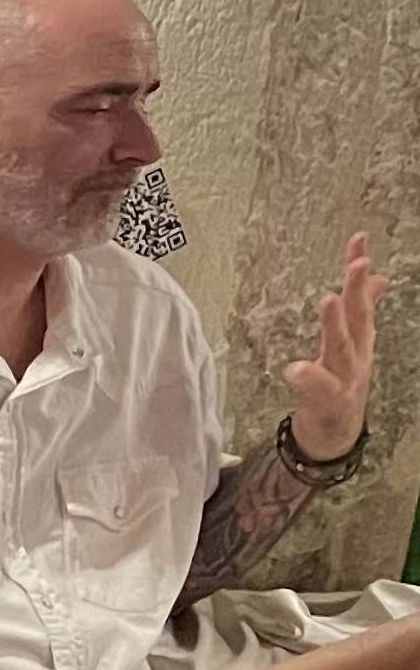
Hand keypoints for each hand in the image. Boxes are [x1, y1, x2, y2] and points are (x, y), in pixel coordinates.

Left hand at [287, 233, 386, 463]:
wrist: (335, 430)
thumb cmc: (340, 382)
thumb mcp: (353, 341)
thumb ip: (360, 309)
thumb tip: (374, 277)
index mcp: (358, 338)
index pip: (359, 297)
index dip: (358, 270)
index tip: (358, 240)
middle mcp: (355, 354)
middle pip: (358, 317)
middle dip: (358, 289)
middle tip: (357, 262)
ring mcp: (343, 377)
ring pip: (340, 348)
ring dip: (335, 323)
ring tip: (328, 299)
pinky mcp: (327, 400)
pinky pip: (317, 388)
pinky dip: (308, 377)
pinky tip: (295, 367)